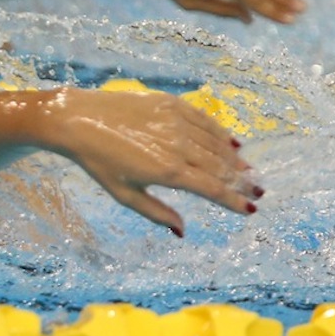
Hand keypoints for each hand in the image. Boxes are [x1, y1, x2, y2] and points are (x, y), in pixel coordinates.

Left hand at [42, 88, 258, 234]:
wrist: (77, 120)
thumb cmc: (98, 161)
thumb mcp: (124, 194)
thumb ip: (156, 212)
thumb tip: (182, 231)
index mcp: (166, 171)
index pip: (212, 189)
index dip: (234, 201)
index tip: (250, 210)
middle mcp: (176, 146)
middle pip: (220, 167)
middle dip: (241, 182)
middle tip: (257, 191)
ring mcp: (175, 122)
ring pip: (216, 144)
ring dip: (235, 160)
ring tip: (247, 173)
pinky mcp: (171, 104)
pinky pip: (205, 120)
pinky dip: (221, 134)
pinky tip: (232, 144)